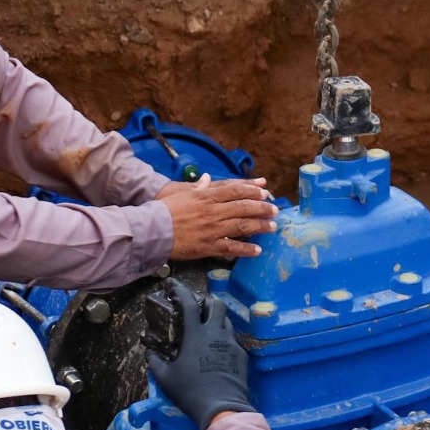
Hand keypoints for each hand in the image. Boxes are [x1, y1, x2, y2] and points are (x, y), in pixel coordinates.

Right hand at [145, 282, 255, 428]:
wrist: (222, 408)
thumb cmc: (190, 392)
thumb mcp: (166, 378)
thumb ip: (155, 361)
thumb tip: (149, 352)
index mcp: (196, 335)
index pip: (188, 303)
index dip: (180, 290)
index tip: (173, 285)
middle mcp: (216, 334)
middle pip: (217, 304)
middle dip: (208, 300)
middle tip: (200, 306)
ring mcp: (231, 343)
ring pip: (227, 321)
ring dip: (217, 319)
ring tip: (208, 327)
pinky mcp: (241, 355)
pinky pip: (233, 340)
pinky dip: (224, 338)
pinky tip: (217, 350)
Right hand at [159, 175, 278, 260]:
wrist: (153, 230)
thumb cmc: (165, 211)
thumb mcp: (183, 195)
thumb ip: (199, 188)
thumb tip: (208, 179)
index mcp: (206, 197)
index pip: (234, 191)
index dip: (252, 192)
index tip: (265, 193)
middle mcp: (213, 211)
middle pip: (243, 207)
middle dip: (262, 208)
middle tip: (275, 210)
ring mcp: (212, 229)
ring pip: (242, 226)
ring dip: (260, 226)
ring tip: (272, 227)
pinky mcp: (209, 246)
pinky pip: (232, 247)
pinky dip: (246, 249)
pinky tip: (257, 251)